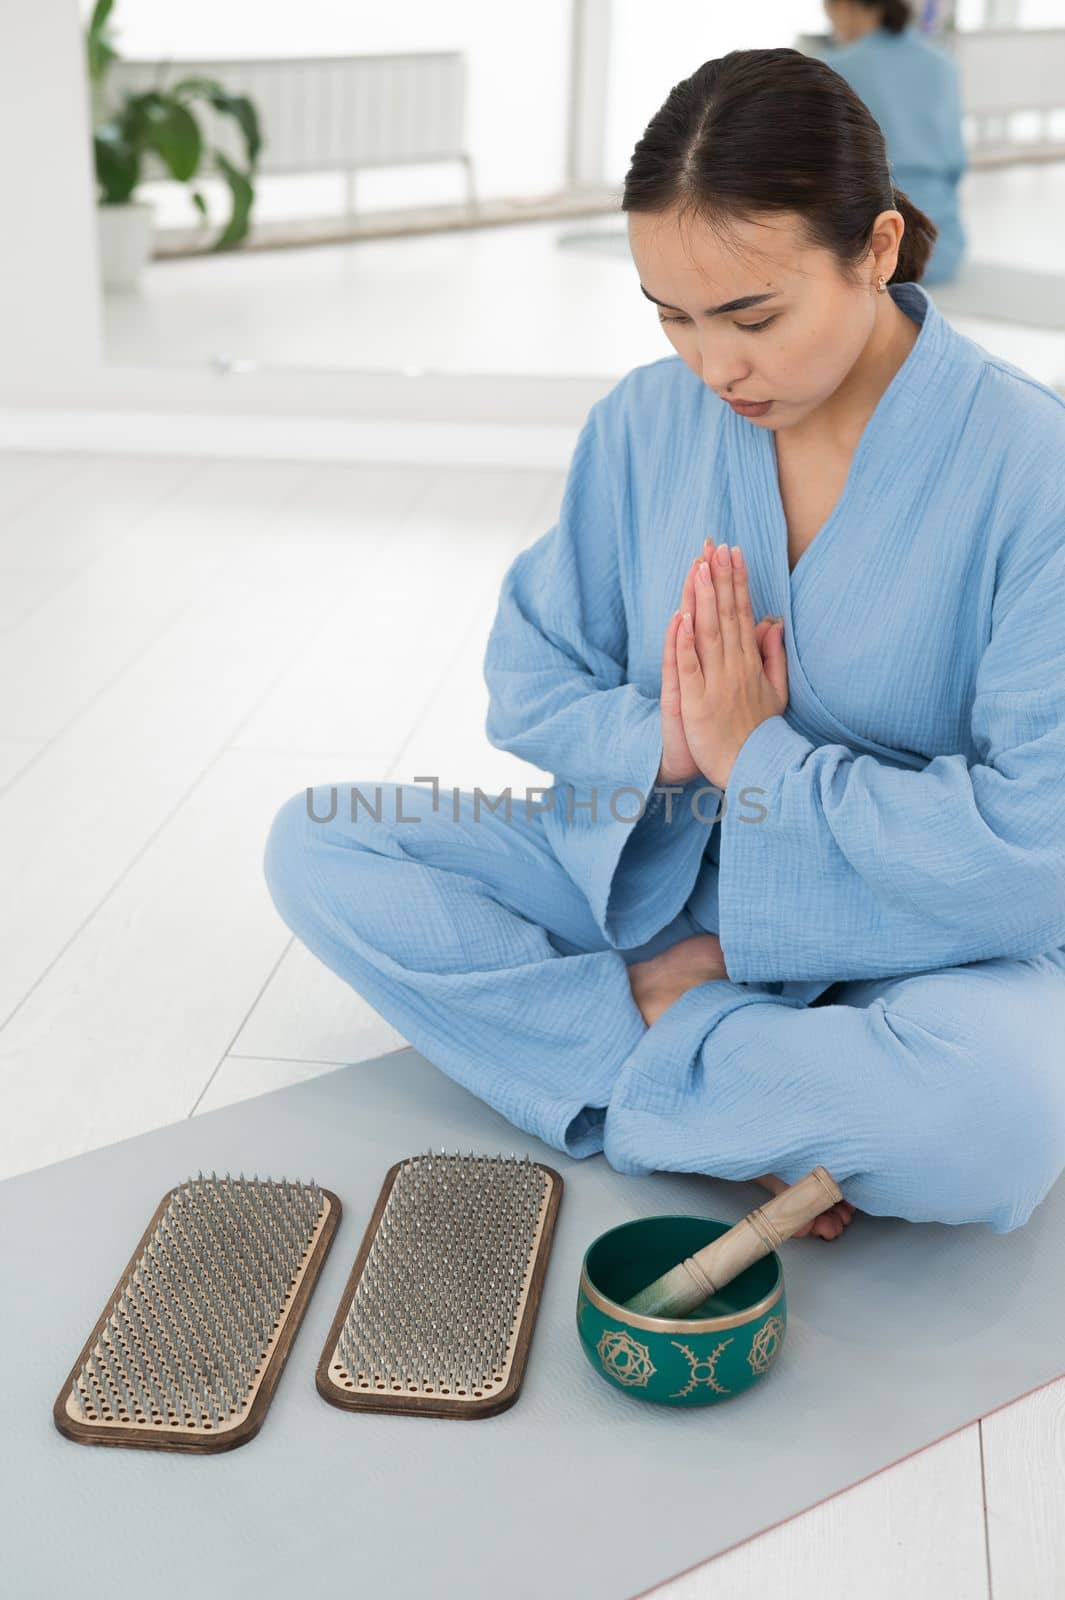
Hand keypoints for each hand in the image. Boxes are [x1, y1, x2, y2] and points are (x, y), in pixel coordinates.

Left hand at [675, 542, 787, 790]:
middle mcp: (735, 667)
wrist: (754, 769)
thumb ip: (774, 656)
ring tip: (700, 567)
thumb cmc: (761, 734)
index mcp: (751, 663)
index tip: (733, 554)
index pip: (743, 613)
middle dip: (722, 578)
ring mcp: (716, 683)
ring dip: (704, 599)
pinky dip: (686, 641)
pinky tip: (684, 616)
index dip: (737, 582)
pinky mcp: (697, 701)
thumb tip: (774, 623)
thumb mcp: (777, 692)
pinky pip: (690, 665)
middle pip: (727, 615)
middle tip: (717, 546)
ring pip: (708, 633)